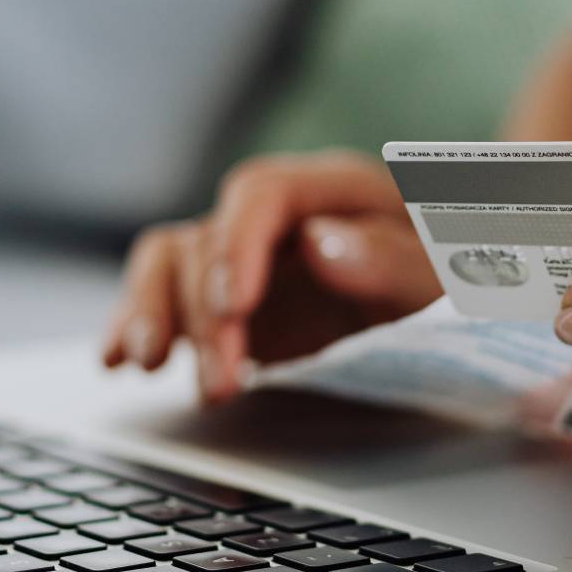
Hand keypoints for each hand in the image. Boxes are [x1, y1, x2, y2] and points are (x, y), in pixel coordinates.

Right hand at [102, 150, 441, 401]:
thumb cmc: (455, 274)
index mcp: (332, 189)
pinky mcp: (222, 300)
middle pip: (208, 239)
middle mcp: (274, 215)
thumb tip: (322, 246)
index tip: (233, 304)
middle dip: (204, 314)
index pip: (261, 193)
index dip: (237, 244)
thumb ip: (393, 259)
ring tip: (148, 366)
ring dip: (152, 315)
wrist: (454, 294)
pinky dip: (134, 325)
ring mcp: (242, 256)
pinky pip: (162, 298)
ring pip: (168, 263)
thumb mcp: (447, 272)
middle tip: (223, 382)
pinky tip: (116, 361)